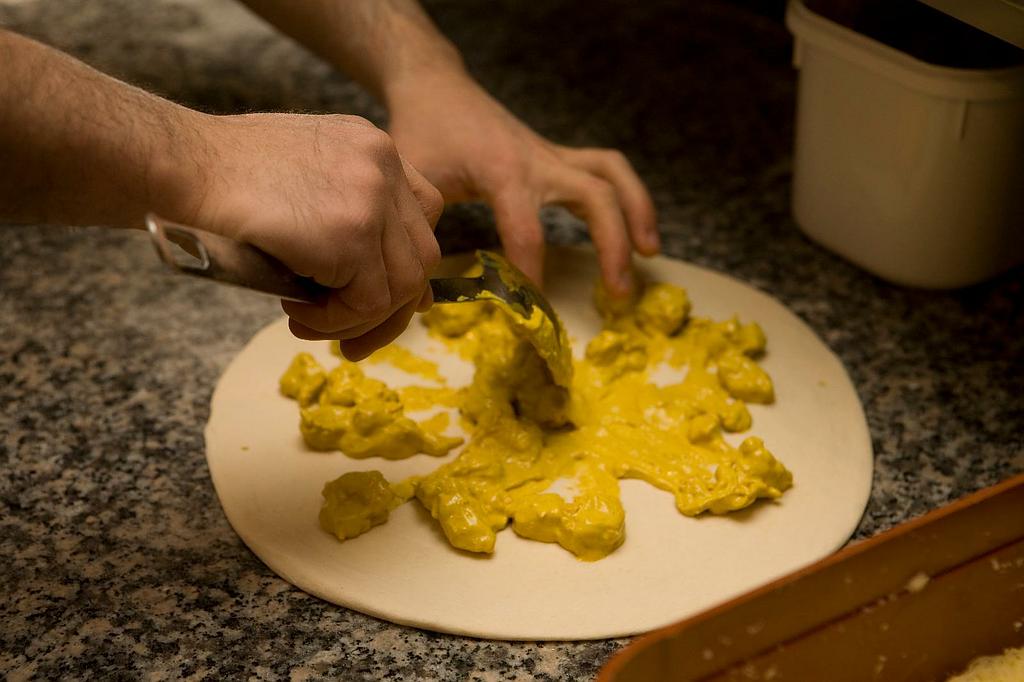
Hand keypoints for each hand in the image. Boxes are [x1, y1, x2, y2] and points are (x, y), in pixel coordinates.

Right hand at [188, 113, 442, 359]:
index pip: (423, 213)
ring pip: (402, 285)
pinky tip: (295, 312)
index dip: (404, 260)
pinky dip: (337, 321)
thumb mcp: (301, 184)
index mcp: (372, 148)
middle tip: (350, 337)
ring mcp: (373, 197)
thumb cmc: (219, 179)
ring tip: (309, 323)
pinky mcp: (352, 234)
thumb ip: (348, 219)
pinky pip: (368, 301)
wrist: (179, 164)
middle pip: (422, 254)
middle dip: (390, 306)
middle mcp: (383, 165)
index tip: (376, 296)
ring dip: (358, 319)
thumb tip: (399, 290)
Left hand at [386, 71, 658, 296]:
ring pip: (613, 174)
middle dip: (612, 244)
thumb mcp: (415, 183)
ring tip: (650, 254)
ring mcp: (552, 155)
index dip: (533, 272)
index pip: (526, 230)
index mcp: (501, 171)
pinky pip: (606, 170)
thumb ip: (423, 232)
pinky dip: (628, 197)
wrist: (436, 87)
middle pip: (595, 196)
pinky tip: (636, 231)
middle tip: (617, 294)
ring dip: (638, 212)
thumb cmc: (423, 135)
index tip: (533, 307)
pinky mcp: (558, 156)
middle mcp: (537, 160)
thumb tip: (423, 288)